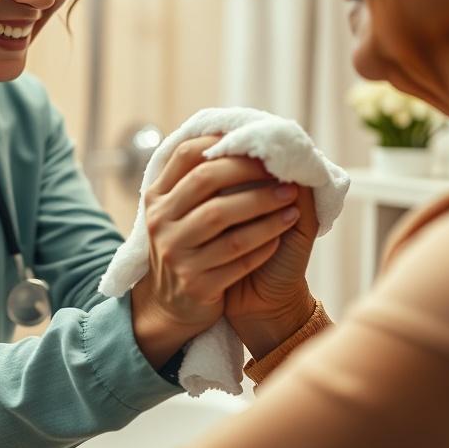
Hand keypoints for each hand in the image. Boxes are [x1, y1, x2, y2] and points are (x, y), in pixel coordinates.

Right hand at [130, 137, 300, 368]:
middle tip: (282, 174)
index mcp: (157, 197)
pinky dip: (263, 243)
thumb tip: (240, 141)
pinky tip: (282, 235)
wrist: (171, 307)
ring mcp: (175, 254)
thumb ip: (198, 182)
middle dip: (249, 172)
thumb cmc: (187, 247)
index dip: (222, 144)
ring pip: (223, 219)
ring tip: (291, 204)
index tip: (255, 143)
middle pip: (205, 181)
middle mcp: (161, 222)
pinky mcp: (195, 284)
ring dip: (263, 208)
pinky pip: (237, 258)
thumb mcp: (178, 213)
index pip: (186, 155)